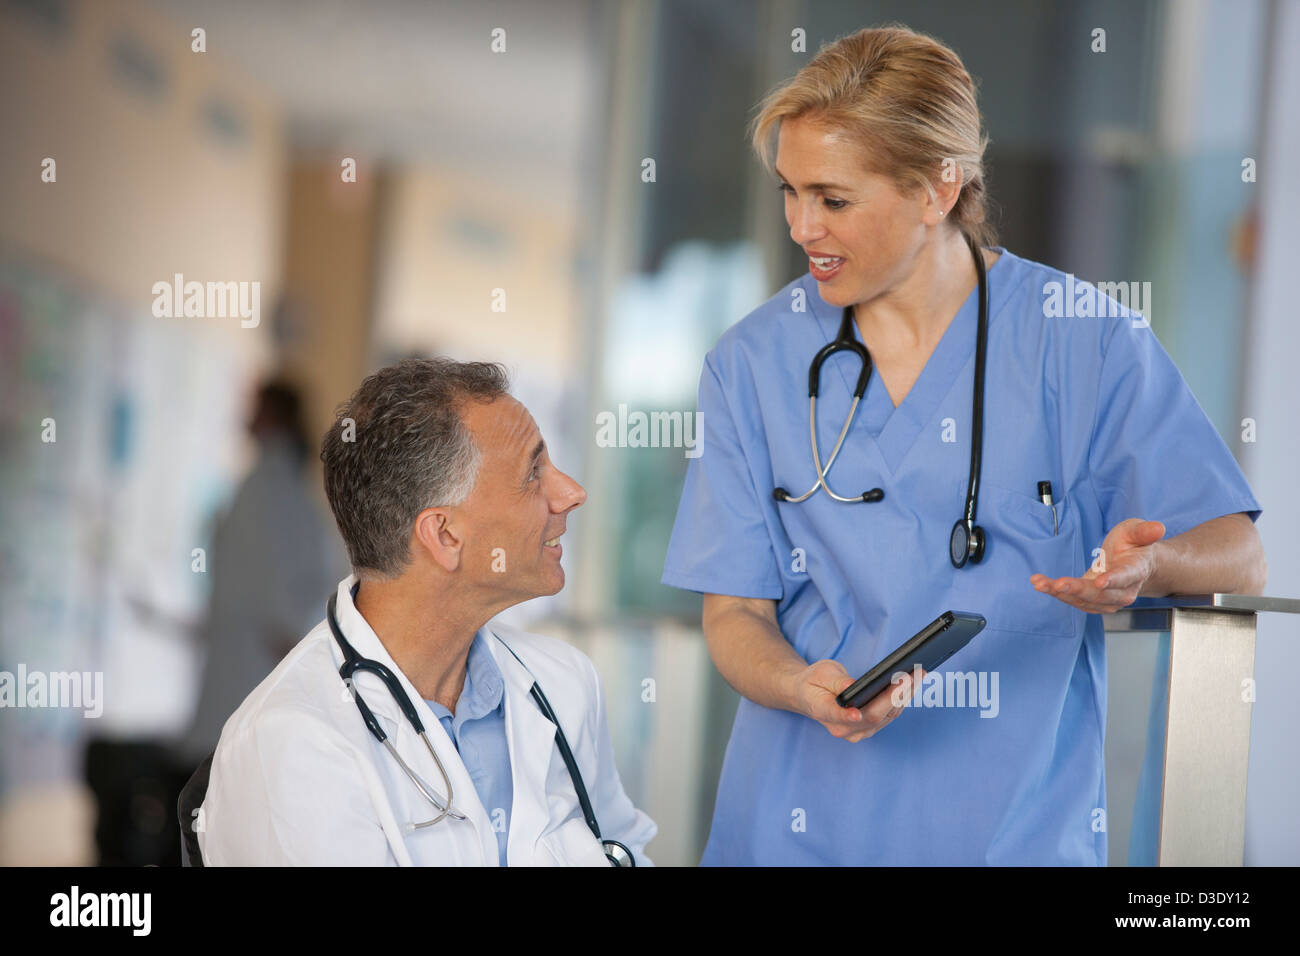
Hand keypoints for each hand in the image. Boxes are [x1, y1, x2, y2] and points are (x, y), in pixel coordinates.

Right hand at [789, 659, 924, 741]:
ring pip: (887, 716)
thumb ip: (836, 682)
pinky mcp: (870, 729)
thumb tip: (851, 686)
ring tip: (919, 674)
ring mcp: (858, 732)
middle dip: (897, 694)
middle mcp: (843, 729)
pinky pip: (890, 715)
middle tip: (914, 674)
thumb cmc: (814, 682)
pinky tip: (912, 684)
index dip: (848, 716)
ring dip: (906, 695)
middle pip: (874, 715)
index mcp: (825, 713)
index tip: (856, 712)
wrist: (810, 696)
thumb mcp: (820, 674)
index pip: (839, 716)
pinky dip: (902, 699)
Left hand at [1031, 518, 1164, 612]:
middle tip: (1057, 583)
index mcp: (1136, 571)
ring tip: (1040, 583)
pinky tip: (1040, 584)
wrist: (1133, 563)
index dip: (1113, 580)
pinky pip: (1074, 600)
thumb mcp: (1137, 531)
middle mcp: (1123, 590)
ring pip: (1084, 601)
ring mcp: (1108, 599)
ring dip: (1061, 593)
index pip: (1125, 577)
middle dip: (1078, 590)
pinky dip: (1056, 593)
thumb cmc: (1134, 546)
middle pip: (1101, 594)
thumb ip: (1144, 531)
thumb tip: (1158, 527)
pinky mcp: (1093, 601)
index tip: (1100, 581)